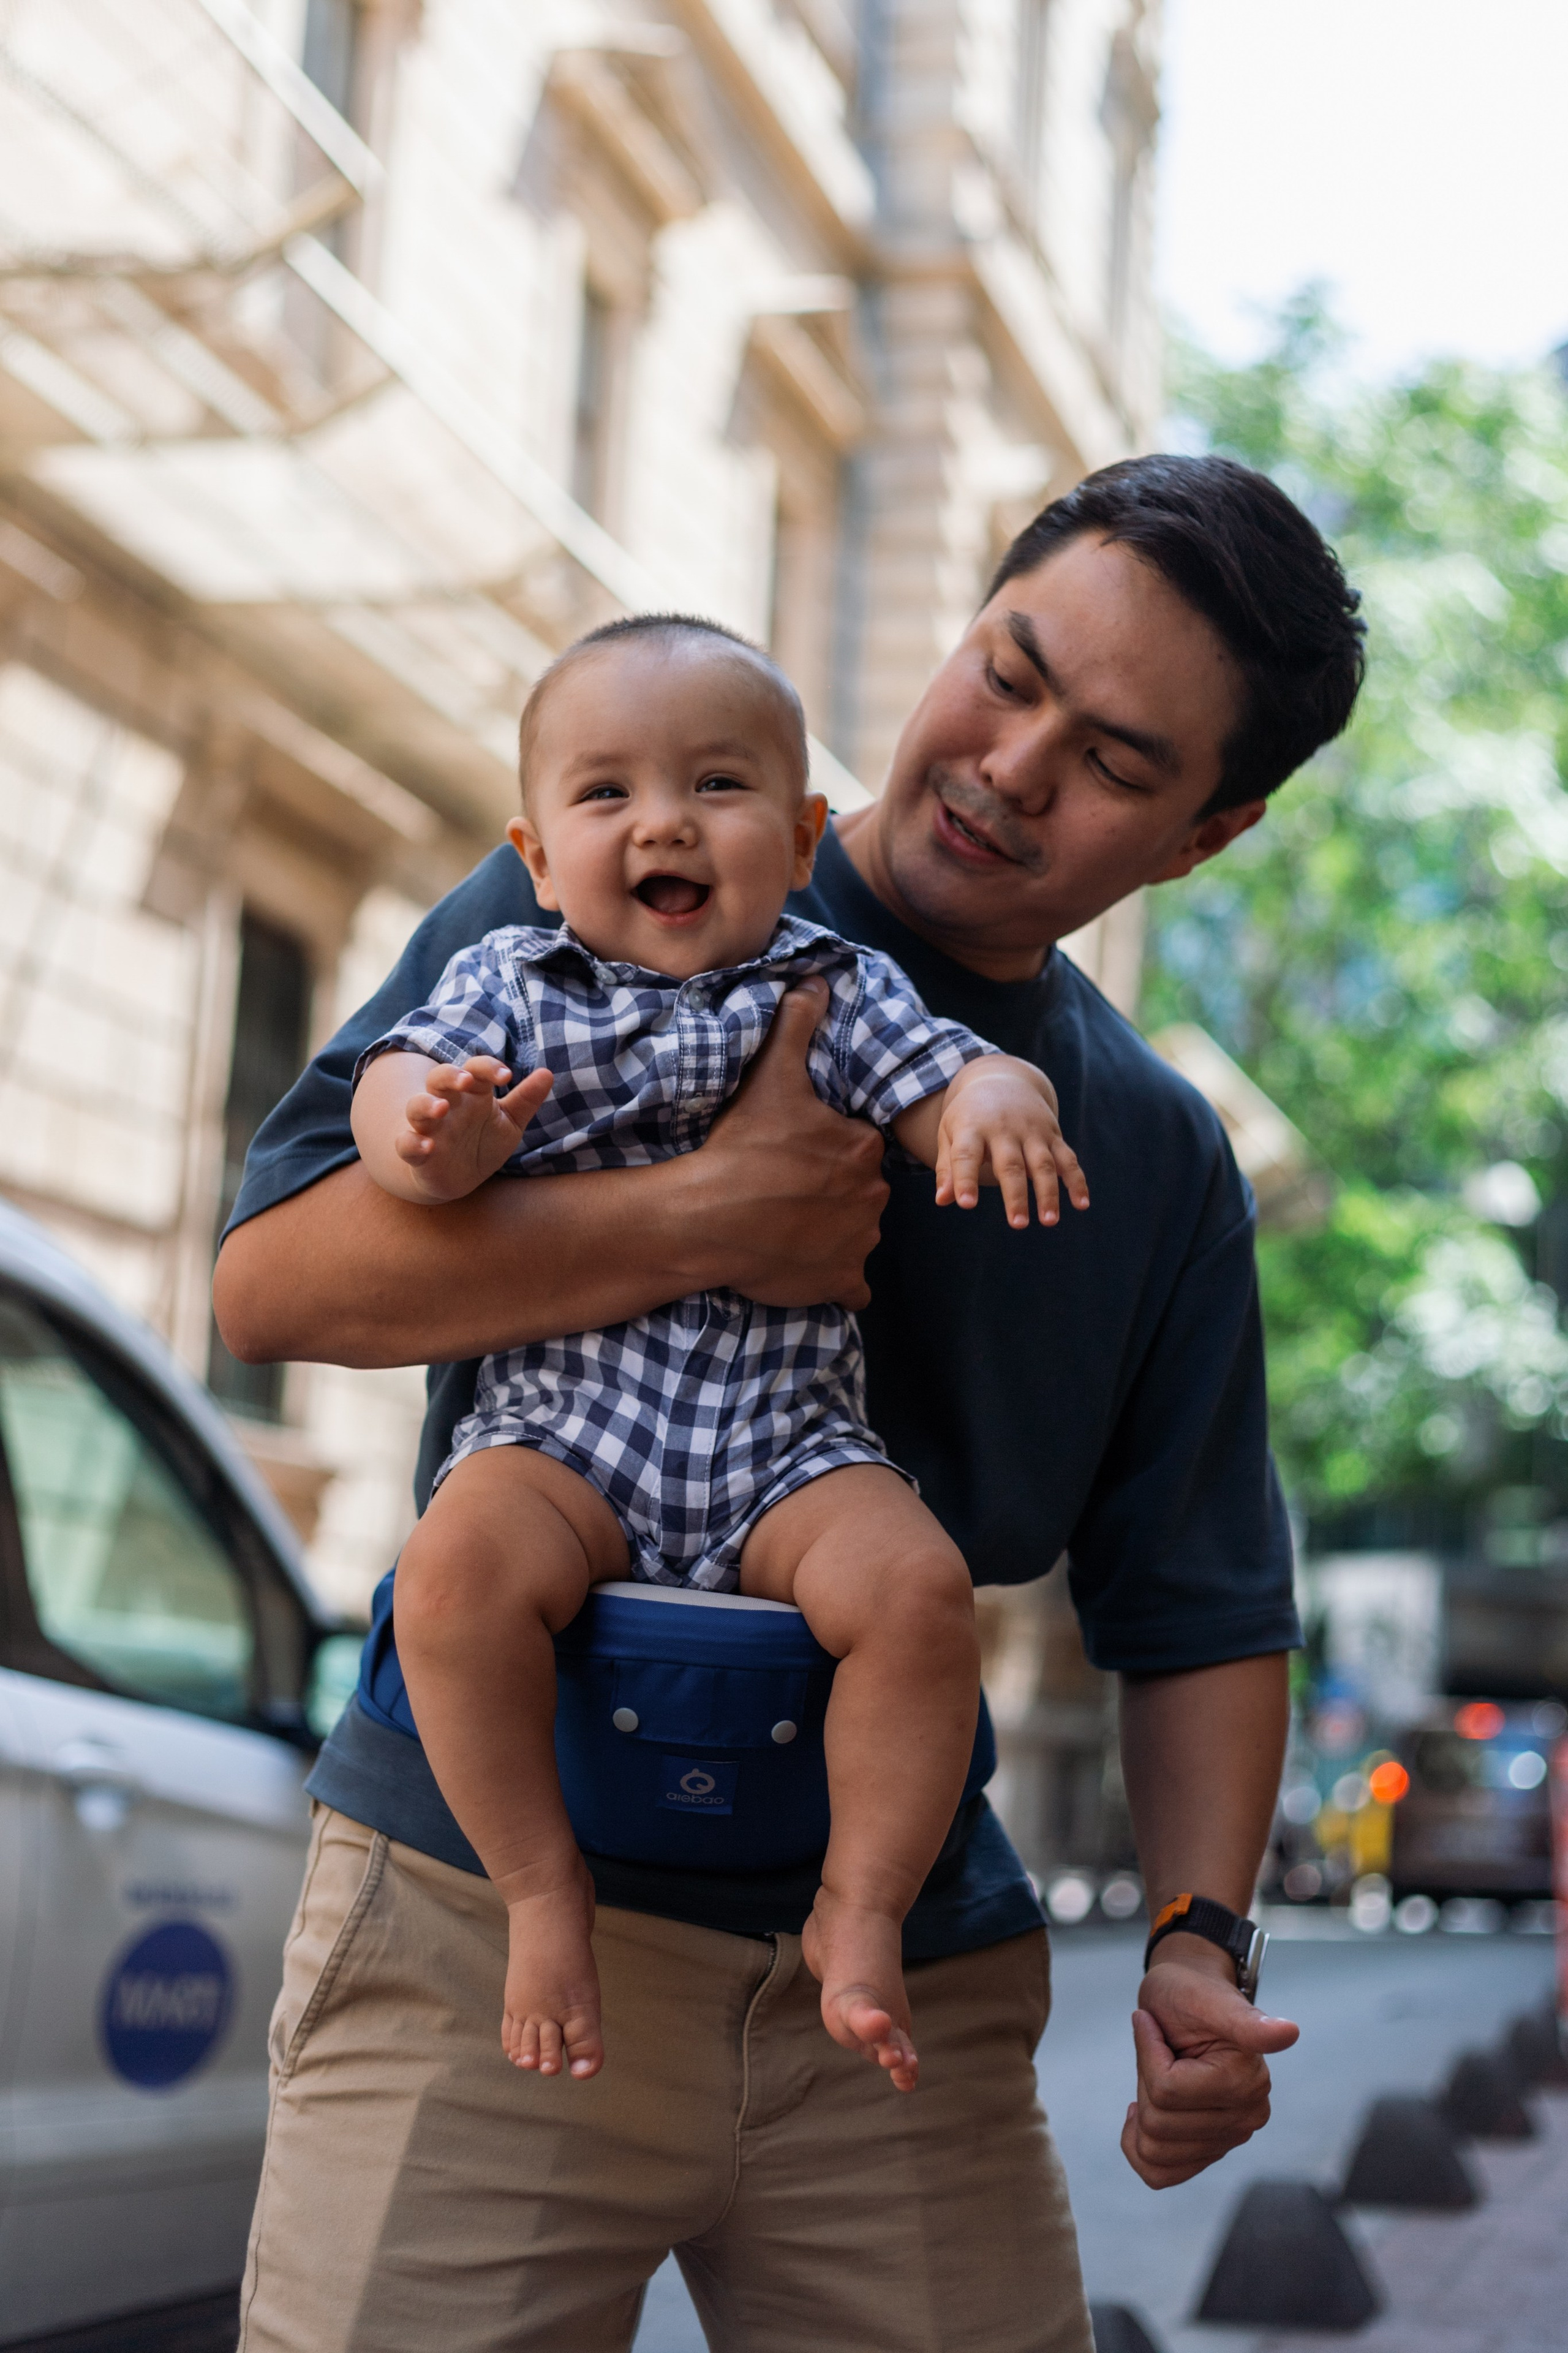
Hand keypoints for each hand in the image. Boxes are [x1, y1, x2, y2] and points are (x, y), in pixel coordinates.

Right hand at [397, 1056, 553, 1201]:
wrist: (460, 1178)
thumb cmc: (484, 1142)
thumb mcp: (510, 1123)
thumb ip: (526, 1099)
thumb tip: (548, 1073)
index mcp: (472, 1094)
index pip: (476, 1069)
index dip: (488, 1067)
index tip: (507, 1076)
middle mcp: (448, 1105)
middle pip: (439, 1077)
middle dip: (450, 1075)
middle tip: (466, 1081)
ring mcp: (429, 1128)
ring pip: (416, 1106)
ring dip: (425, 1105)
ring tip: (440, 1109)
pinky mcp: (417, 1153)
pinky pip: (405, 1144)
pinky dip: (412, 1143)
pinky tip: (426, 1146)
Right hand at [698, 979, 889, 1309]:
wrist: (706, 1218)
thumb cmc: (739, 1147)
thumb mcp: (769, 1076)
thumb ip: (796, 1025)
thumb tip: (815, 979)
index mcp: (862, 1148)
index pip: (857, 1147)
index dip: (826, 1149)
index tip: (793, 1153)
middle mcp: (873, 1196)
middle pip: (859, 1190)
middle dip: (832, 1190)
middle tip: (786, 1188)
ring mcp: (859, 1243)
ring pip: (856, 1233)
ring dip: (831, 1230)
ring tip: (785, 1223)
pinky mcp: (840, 1281)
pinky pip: (851, 1284)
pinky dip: (835, 1277)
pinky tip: (803, 1263)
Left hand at [934, 1058, 1089, 1227]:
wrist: (1002, 1078)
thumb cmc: (969, 1116)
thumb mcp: (950, 1134)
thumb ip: (947, 1167)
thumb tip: (942, 1201)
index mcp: (972, 1127)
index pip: (967, 1155)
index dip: (965, 1179)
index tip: (966, 1204)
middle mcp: (1004, 1128)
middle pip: (1011, 1164)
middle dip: (1015, 1195)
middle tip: (1017, 1224)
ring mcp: (1032, 1131)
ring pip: (1043, 1164)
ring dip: (1048, 1193)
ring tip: (1049, 1221)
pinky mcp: (1052, 1134)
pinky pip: (1067, 1159)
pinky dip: (1076, 1181)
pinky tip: (1081, 1204)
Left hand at [1120, 1947, 1299, 2188]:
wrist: (1184, 1999)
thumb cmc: (1189, 1992)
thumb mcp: (1205, 1997)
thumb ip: (1246, 2022)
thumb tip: (1288, 2032)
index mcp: (1247, 2082)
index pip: (1166, 2090)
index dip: (1148, 2053)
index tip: (1155, 2024)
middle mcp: (1246, 2118)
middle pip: (1157, 2124)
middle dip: (1145, 2079)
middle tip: (1161, 2048)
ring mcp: (1228, 2138)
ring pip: (1154, 2151)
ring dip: (1143, 2107)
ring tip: (1160, 2072)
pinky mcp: (1208, 2150)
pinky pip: (1160, 2173)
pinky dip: (1139, 2147)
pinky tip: (1143, 2110)